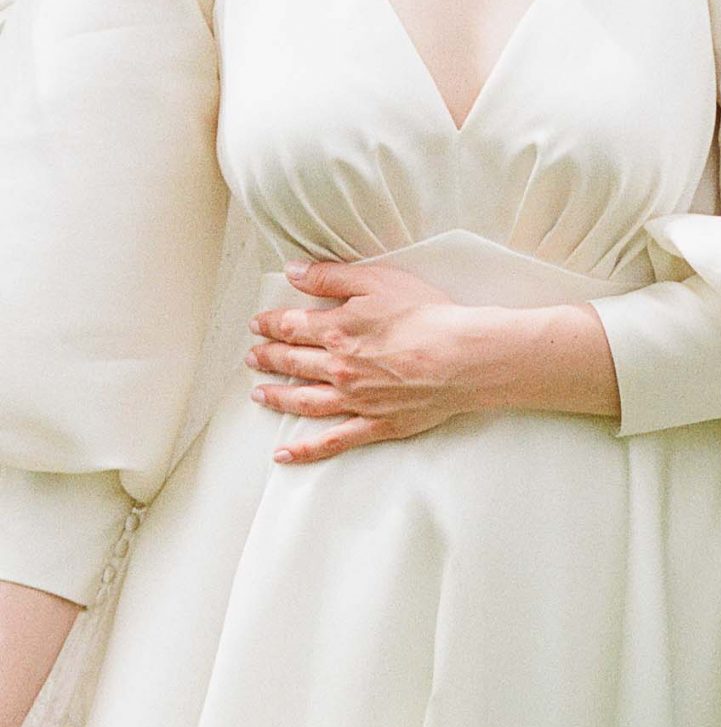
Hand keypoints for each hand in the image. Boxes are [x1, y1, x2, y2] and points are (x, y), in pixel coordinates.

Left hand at [248, 258, 493, 465]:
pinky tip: (284, 454)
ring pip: (303, 400)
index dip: (270, 325)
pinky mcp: (375, 424)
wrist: (462, 357)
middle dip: (268, 358)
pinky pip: (332, 441)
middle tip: (254, 357)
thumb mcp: (378, 279)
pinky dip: (305, 450)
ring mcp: (354, 400)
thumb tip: (293, 272)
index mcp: (337, 331)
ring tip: (259, 393)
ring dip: (277, 396)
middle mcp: (338, 368)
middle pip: (292, 362)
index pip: (291, 327)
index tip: (258, 324)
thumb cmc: (427, 315)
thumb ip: (331, 276)